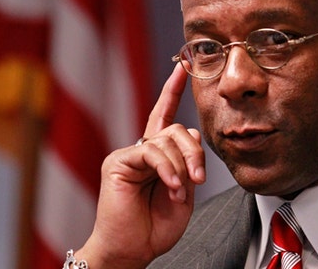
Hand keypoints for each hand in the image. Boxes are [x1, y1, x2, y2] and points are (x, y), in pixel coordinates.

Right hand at [76, 65, 205, 267]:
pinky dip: (166, 170)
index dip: (172, 91)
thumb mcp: (184, 191)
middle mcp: (142, 149)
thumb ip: (187, 163)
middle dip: (194, 151)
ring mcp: (128, 154)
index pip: (165, 115)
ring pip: (166, 139)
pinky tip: (171, 188)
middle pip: (176, 129)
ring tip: (180, 192)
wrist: (132, 249)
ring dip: (181, 167)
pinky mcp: (118, 162)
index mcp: (158, 155)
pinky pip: (151, 152)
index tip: (183, 67)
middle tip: (199, 178)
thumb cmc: (156, 225)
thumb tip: (192, 136)